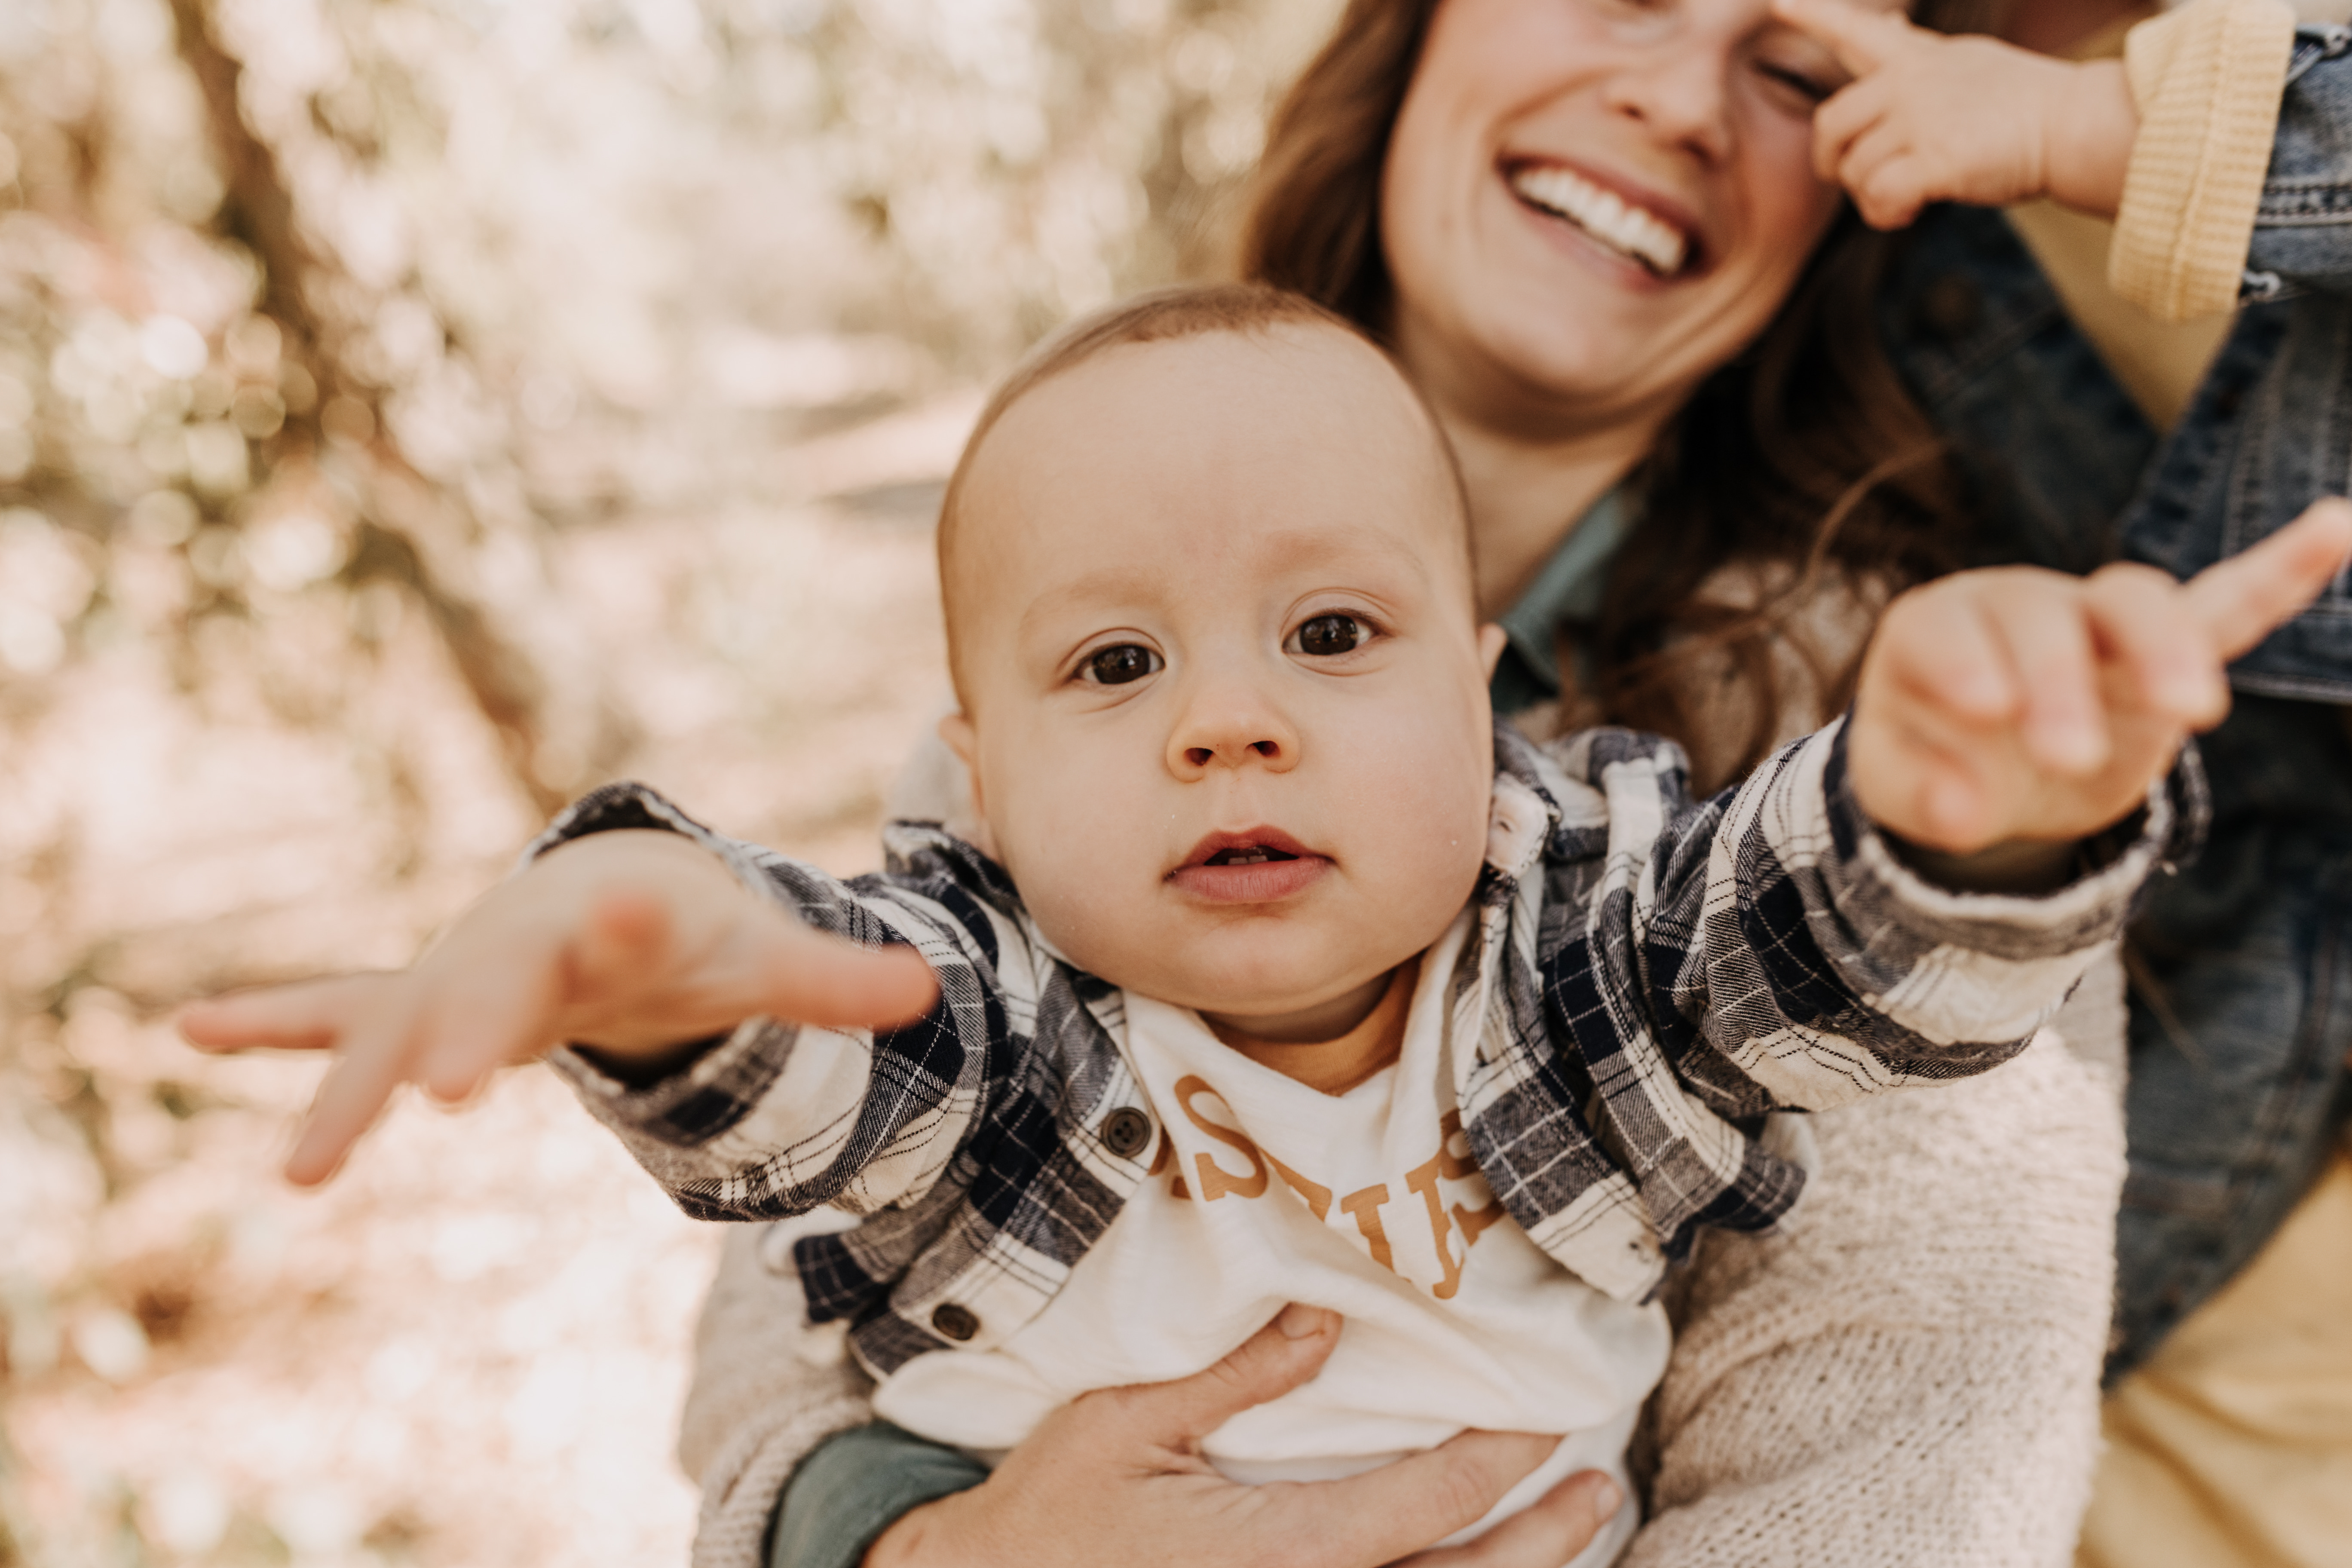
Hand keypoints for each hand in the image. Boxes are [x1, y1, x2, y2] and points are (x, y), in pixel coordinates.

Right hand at [178, 829, 937, 1183]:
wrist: (606, 890)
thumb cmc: (683, 933)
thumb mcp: (757, 955)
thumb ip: (831, 979)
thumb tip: (930, 994)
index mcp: (620, 923)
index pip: (625, 927)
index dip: (624, 924)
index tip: (621, 911)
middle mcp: (528, 946)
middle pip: (498, 990)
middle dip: (473, 1031)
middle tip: (453, 1087)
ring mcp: (461, 976)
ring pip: (398, 1024)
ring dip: (350, 1083)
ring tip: (308, 1162)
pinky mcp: (417, 1004)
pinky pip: (337, 1009)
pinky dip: (272, 1021)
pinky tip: (187, 1025)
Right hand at [864, 1304, 1622, 1567]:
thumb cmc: (1048, 1517)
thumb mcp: (1129, 1424)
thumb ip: (1239, 1377)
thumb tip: (1326, 1319)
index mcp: (1289, 1554)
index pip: (1434, 1504)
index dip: (1505, 1459)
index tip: (1555, 1417)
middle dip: (1545, 1541)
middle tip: (1597, 1490)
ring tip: (1565, 1540)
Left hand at [1773, 0, 2138, 227]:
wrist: (2074, 124)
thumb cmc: (2028, 102)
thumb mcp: (1968, 61)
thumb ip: (1920, 54)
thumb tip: (1893, 31)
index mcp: (1918, 59)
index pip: (1856, 31)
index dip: (1815, 17)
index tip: (1779, 3)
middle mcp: (1910, 83)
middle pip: (1831, 124)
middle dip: (1832, 162)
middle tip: (1854, 180)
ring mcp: (1920, 119)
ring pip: (1855, 170)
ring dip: (1870, 197)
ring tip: (1903, 201)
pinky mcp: (1934, 159)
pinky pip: (1880, 197)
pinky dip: (1886, 215)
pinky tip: (1909, 213)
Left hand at [1850, 498, 2351, 856]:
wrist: (1976, 757)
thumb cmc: (1929, 760)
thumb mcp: (1897, 785)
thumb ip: (1919, 795)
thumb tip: (1962, 814)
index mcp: (1933, 630)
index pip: (1945, 631)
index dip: (1965, 663)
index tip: (1988, 710)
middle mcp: (2015, 605)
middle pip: (2048, 621)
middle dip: (2060, 684)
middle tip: (2068, 756)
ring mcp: (2096, 620)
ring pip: (2139, 605)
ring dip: (2165, 649)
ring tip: (2192, 711)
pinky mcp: (2162, 650)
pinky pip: (2227, 601)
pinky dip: (2280, 571)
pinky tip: (2335, 527)